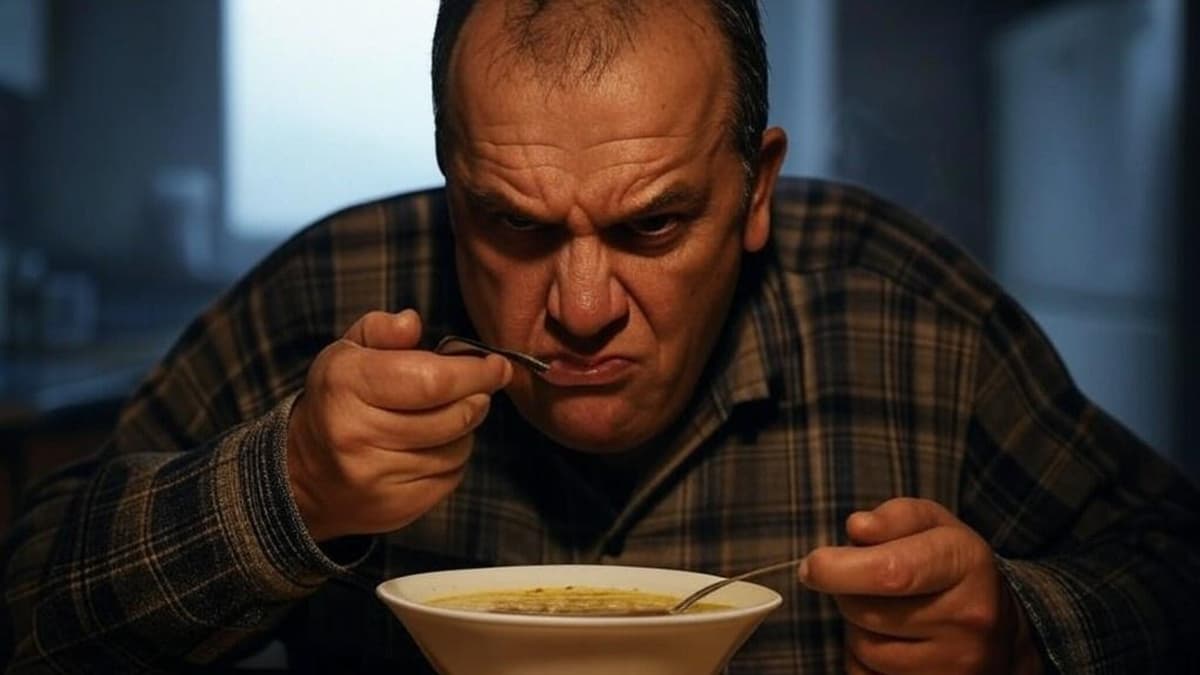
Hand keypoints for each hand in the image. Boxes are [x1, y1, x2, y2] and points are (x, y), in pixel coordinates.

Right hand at [286, 309, 511, 541]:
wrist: (304, 475)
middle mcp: (357, 433)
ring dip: (464, 429)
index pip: (433, 381)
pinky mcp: (395, 507)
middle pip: (453, 417)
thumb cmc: (339, 401)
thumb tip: (413, 323)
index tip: (497, 366)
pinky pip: (450, 477)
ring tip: (445, 417)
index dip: (475, 373)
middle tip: (477, 388)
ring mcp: (376, 476)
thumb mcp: (347, 353)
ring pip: (457, 448)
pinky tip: (432, 446)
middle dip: (477, 398)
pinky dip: (452, 458)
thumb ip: (381, 330)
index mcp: (347, 385)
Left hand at [799, 498, 1043, 673]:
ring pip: (865, 649)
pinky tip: (891, 642)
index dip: (838, 570)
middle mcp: (967, 619)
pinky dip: (866, 660)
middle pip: (867, 612)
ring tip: (885, 612)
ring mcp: (956, 665)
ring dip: (858, 628)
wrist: (1000, 630)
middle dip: (846, 593)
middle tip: (860, 582)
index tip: (813, 566)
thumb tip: (857, 528)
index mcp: (965, 563)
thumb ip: (895, 517)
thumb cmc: (953, 567)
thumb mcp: (934, 525)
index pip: (891, 572)